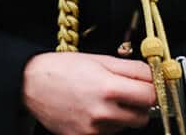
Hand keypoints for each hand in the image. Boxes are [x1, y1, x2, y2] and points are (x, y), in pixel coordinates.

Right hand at [22, 52, 154, 134]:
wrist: (31, 84)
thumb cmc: (62, 69)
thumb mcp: (98, 59)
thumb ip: (130, 68)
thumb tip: (153, 75)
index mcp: (108, 87)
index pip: (151, 95)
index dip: (152, 88)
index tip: (150, 85)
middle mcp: (103, 111)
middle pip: (143, 116)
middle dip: (140, 104)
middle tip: (127, 92)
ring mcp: (94, 129)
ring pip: (126, 126)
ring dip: (123, 115)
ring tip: (103, 100)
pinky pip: (109, 134)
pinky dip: (107, 124)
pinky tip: (93, 111)